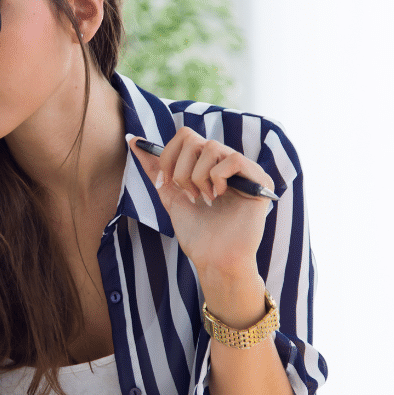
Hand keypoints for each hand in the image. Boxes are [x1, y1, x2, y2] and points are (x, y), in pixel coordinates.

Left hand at [128, 129, 274, 306]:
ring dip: (198, 177)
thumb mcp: (170, 195)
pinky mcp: (260, 180)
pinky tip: (220, 197)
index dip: (168, 156)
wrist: (213, 259)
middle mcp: (227, 162)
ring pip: (211, 147)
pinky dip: (218, 178)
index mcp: (209, 164)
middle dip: (180, 170)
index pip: (185, 135)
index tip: (167, 183)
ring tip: (205, 199)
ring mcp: (245, 170)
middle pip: (193, 138)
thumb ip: (156, 168)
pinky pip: (233, 159)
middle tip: (189, 194)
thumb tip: (134, 141)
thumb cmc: (197, 233)